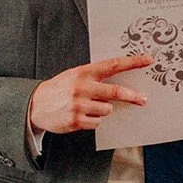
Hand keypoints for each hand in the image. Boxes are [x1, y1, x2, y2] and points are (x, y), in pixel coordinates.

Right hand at [28, 54, 150, 134]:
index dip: (132, 62)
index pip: (112, 65)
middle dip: (132, 96)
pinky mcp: (76, 120)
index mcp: (83, 73)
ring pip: (107, 110)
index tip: (147, 60)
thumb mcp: (75, 76)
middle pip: (115, 92)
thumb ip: (94, 77)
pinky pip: (97, 122)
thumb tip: (120, 84)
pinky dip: (93, 121)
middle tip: (142, 99)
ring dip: (102, 110)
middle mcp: (81, 88)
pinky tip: (80, 115)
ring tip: (87, 107)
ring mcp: (79, 105)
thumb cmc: (59, 89)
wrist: (35, 105)